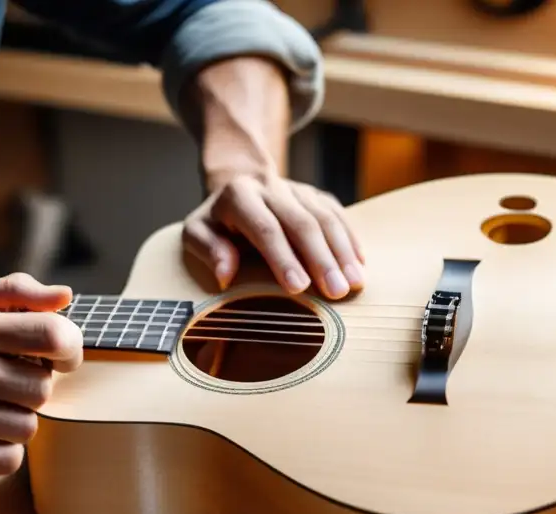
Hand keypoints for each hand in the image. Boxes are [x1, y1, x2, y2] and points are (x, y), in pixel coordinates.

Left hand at [183, 173, 364, 298]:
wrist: (238, 181)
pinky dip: (350, 240)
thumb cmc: (216, 221)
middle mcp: (271, 187)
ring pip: (325, 217)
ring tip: (355, 283)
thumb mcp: (196, 233)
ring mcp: (297, 189)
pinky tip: (359, 264)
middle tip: (338, 292)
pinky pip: (337, 214)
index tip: (299, 288)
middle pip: (302, 223)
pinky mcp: (316, 195)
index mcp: (239, 196)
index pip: (266, 228)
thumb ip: (207, 250)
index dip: (283, 259)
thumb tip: (225, 273)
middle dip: (322, 259)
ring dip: (342, 252)